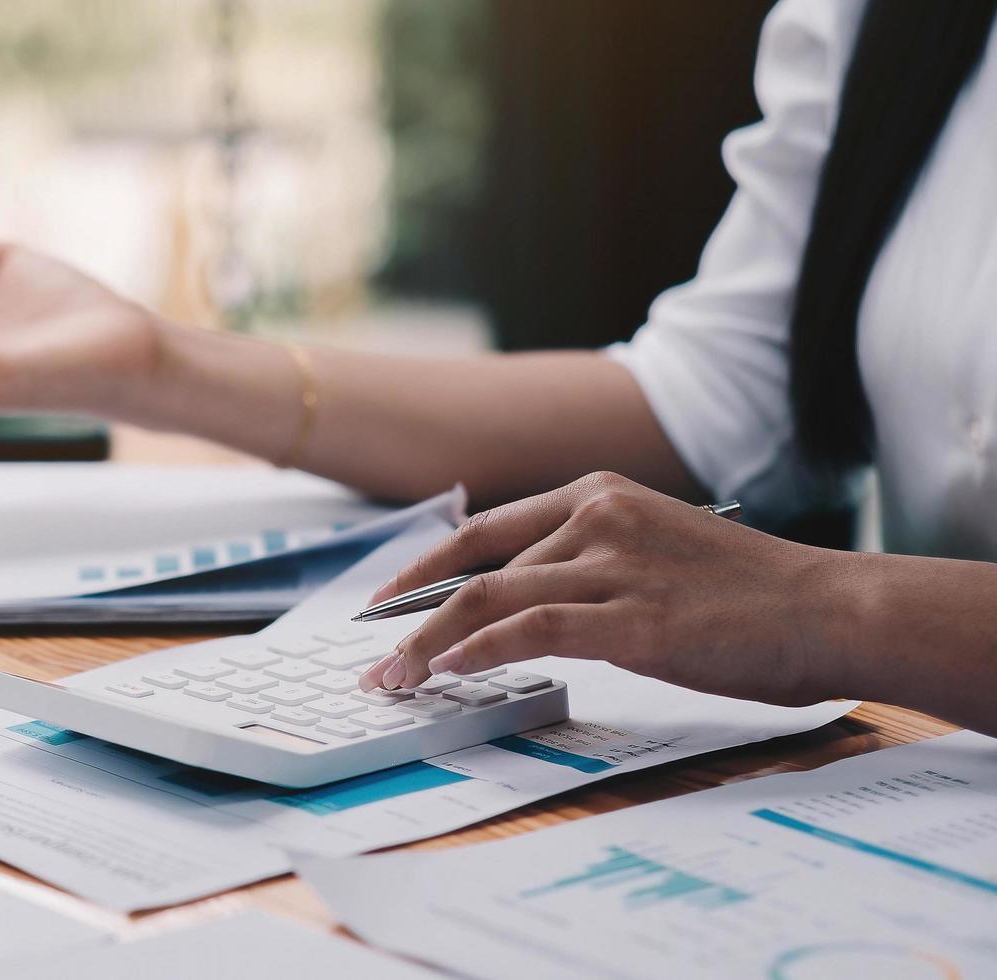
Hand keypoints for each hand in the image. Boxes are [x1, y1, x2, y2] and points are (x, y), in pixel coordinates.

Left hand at [357, 472, 854, 705]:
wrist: (829, 608)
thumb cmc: (748, 593)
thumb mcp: (655, 552)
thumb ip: (589, 563)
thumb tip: (519, 606)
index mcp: (596, 495)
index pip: (482, 530)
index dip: (422, 567)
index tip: (384, 603)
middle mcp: (595, 519)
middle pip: (471, 567)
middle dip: (408, 615)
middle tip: (374, 660)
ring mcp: (611, 565)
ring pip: (486, 599)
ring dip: (428, 644)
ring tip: (394, 681)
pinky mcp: (630, 618)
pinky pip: (528, 629)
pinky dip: (477, 651)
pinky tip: (447, 672)